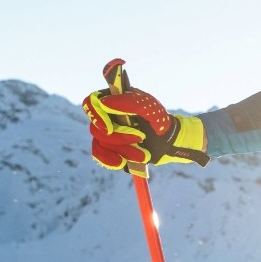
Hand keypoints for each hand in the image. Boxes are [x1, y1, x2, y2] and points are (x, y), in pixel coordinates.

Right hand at [82, 59, 208, 174]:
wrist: (168, 141)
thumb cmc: (159, 119)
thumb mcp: (150, 108)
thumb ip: (129, 102)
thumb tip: (103, 102)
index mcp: (113, 99)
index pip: (92, 102)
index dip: (95, 115)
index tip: (109, 127)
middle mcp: (106, 115)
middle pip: (96, 127)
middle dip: (119, 137)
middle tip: (141, 137)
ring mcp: (106, 132)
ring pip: (101, 142)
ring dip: (123, 149)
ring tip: (144, 154)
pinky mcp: (109, 148)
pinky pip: (99, 155)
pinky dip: (110, 160)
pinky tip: (122, 162)